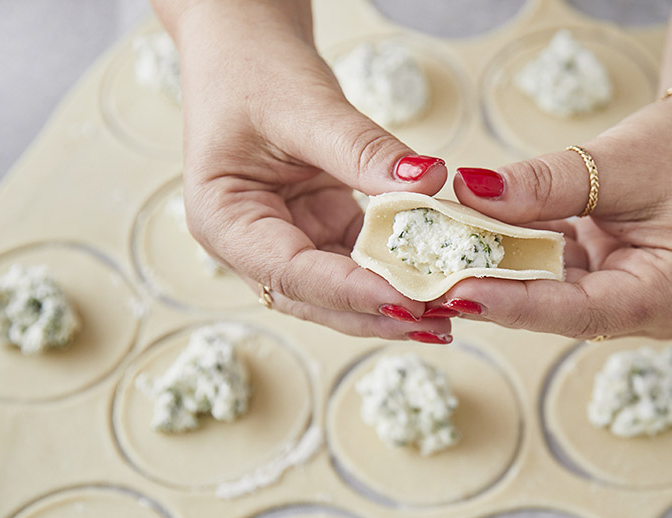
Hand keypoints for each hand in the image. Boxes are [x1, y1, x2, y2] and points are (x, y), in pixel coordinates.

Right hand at [168, 1, 453, 342]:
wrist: (245, 41)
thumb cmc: (255, 68)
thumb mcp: (308, 106)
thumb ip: (364, 150)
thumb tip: (428, 181)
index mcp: (224, 222)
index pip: (292, 273)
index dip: (353, 293)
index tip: (410, 299)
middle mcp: (250, 245)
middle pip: (317, 299)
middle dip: (378, 313)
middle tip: (440, 322)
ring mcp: (286, 241)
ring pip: (341, 291)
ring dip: (391, 303)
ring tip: (447, 313)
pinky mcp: (319, 230)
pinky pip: (360, 261)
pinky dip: (395, 272)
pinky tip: (436, 281)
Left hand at [440, 88, 671, 339]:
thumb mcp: (618, 161)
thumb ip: (544, 185)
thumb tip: (470, 192)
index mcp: (664, 296)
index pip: (576, 311)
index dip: (513, 303)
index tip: (456, 291)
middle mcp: (644, 310)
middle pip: (554, 309)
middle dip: (493, 288)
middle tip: (426, 275)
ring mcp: (623, 297)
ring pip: (546, 291)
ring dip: (497, 268)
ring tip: (437, 253)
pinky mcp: (605, 277)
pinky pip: (551, 270)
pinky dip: (516, 249)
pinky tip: (471, 234)